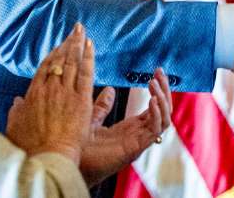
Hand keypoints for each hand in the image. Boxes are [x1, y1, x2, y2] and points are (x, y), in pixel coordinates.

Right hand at [6, 24, 94, 164]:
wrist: (47, 156)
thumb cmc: (31, 147)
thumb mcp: (15, 127)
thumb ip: (16, 112)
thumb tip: (16, 102)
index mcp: (33, 94)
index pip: (45, 68)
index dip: (53, 55)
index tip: (59, 46)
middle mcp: (49, 89)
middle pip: (60, 60)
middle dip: (68, 43)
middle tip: (75, 30)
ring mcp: (65, 92)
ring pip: (72, 62)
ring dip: (78, 44)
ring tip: (82, 31)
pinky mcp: (81, 99)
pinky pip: (86, 72)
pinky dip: (88, 57)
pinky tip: (91, 45)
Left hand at [79, 69, 173, 186]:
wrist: (68, 162)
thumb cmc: (79, 147)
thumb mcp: (92, 120)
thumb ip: (102, 107)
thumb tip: (110, 89)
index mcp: (132, 128)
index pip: (154, 107)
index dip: (158, 89)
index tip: (156, 71)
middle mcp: (139, 134)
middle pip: (162, 110)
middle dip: (164, 90)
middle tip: (159, 71)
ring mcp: (138, 142)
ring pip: (164, 119)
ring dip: (162, 99)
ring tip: (154, 83)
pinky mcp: (135, 148)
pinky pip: (154, 130)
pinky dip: (157, 114)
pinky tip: (152, 100)